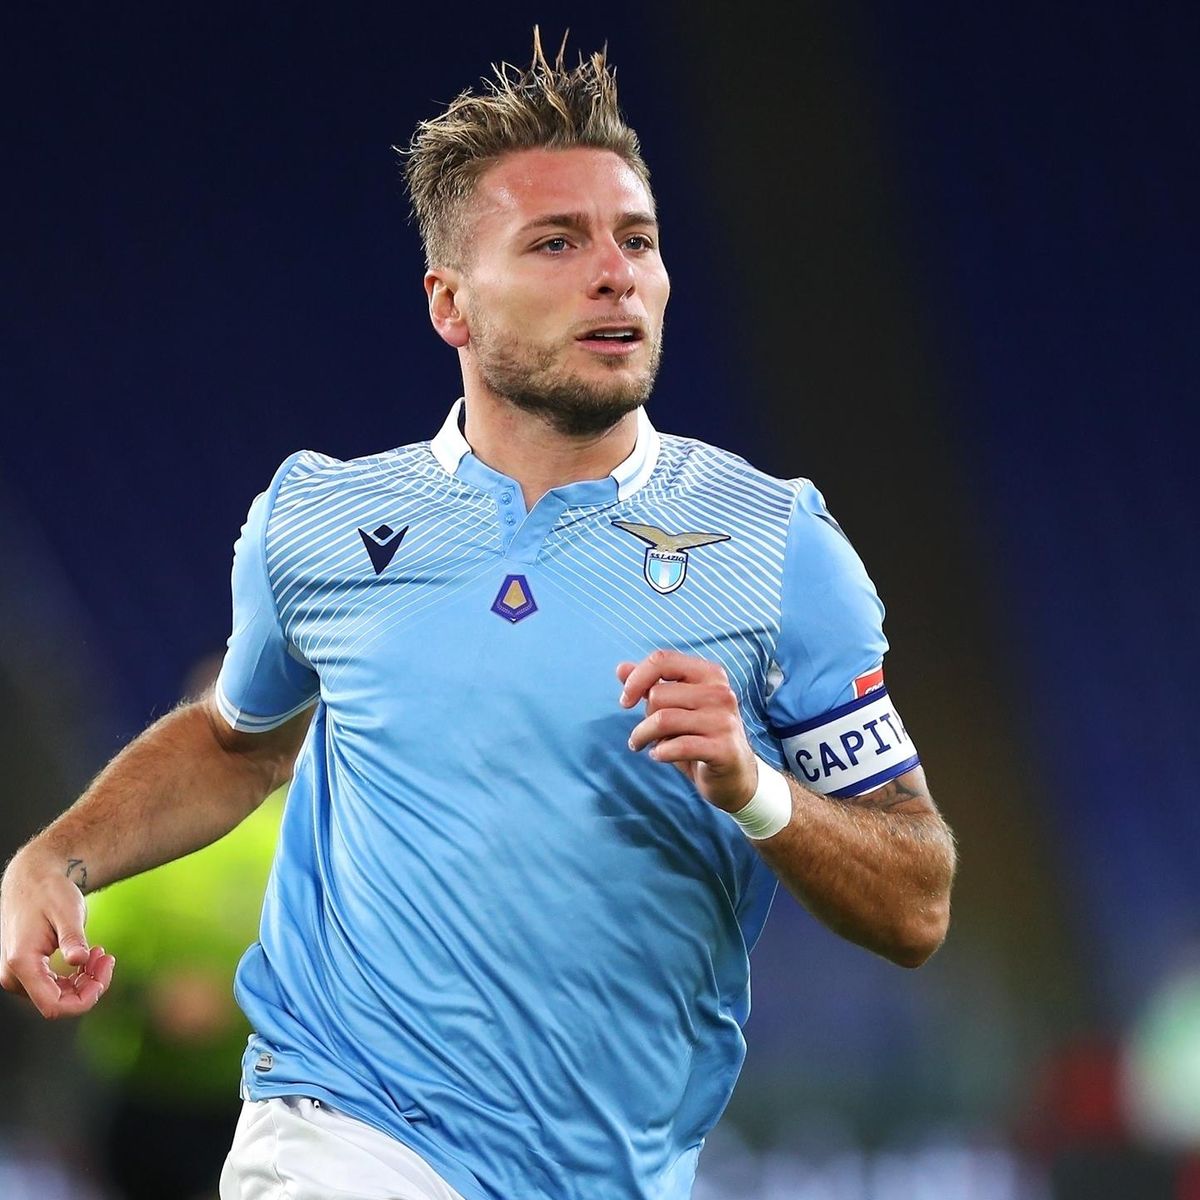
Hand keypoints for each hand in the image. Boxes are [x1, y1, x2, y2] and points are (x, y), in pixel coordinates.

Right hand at [0, 850, 115, 1018]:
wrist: (32, 878)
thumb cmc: (50, 891)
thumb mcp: (67, 911)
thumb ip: (72, 937)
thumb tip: (78, 960)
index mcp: (22, 964)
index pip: (54, 1006)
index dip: (86, 999)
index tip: (106, 969)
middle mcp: (15, 976)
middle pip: (59, 1003)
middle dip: (90, 986)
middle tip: (107, 956)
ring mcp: (19, 976)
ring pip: (58, 997)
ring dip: (84, 981)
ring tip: (99, 952)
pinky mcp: (27, 971)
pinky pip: (54, 987)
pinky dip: (75, 977)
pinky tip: (89, 956)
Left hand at [617, 649, 758, 813]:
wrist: (735, 774)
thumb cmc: (699, 735)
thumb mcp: (675, 707)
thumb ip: (651, 685)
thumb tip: (621, 668)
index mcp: (710, 674)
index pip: (663, 660)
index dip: (636, 679)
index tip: (625, 701)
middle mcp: (720, 692)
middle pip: (658, 694)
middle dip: (643, 716)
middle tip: (647, 732)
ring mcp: (724, 721)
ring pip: (663, 719)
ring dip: (643, 735)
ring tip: (642, 745)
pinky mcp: (724, 749)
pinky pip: (678, 746)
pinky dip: (660, 752)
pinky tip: (658, 756)